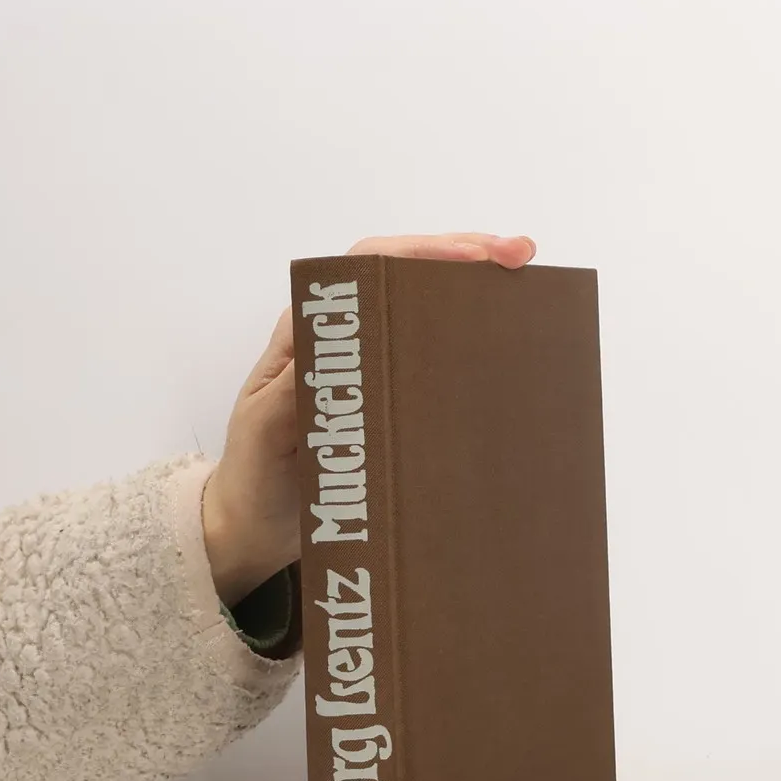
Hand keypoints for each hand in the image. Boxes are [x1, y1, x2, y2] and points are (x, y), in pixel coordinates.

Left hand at [200, 232, 535, 605]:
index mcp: (312, 333)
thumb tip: (338, 346)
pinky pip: (436, 354)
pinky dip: (474, 337)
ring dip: (477, 288)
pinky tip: (508, 340)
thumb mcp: (264, 432)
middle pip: (408, 272)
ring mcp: (373, 365)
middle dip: (466, 254)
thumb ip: (294, 391)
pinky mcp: (394, 397)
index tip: (472, 256)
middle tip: (520, 255)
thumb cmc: (254, 477)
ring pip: (428, 306)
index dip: (420, 252)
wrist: (253, 529)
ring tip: (527, 285)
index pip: (367, 265)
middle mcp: (346, 337)